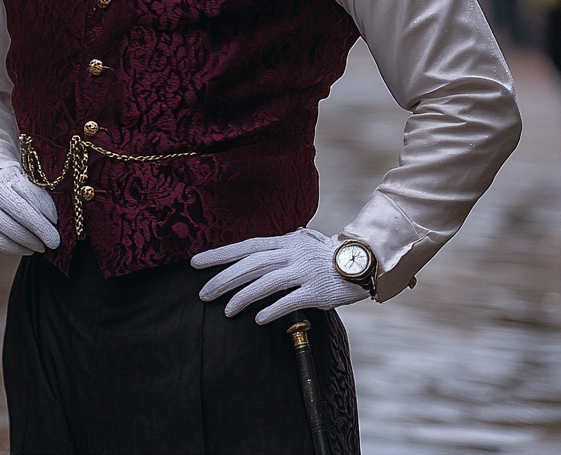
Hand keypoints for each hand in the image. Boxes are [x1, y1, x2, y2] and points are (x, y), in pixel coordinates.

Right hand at [0, 165, 59, 254]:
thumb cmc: (13, 186)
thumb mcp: (25, 181)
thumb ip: (39, 195)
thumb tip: (56, 220)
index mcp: (7, 176)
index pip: (30, 194)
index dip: (46, 210)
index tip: (57, 222)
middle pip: (21, 214)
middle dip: (41, 230)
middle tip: (55, 242)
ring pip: (9, 232)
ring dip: (30, 242)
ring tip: (42, 247)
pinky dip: (16, 249)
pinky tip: (28, 250)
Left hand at [191, 228, 370, 324]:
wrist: (363, 262)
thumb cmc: (329, 255)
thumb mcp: (305, 241)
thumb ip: (285, 243)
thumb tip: (270, 243)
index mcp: (285, 242)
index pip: (246, 246)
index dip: (220, 254)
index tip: (196, 262)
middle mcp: (291, 254)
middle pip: (250, 265)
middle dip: (223, 278)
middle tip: (203, 293)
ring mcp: (303, 271)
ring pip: (265, 283)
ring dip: (242, 297)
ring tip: (225, 310)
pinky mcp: (316, 290)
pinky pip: (289, 301)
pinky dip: (272, 309)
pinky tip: (257, 318)